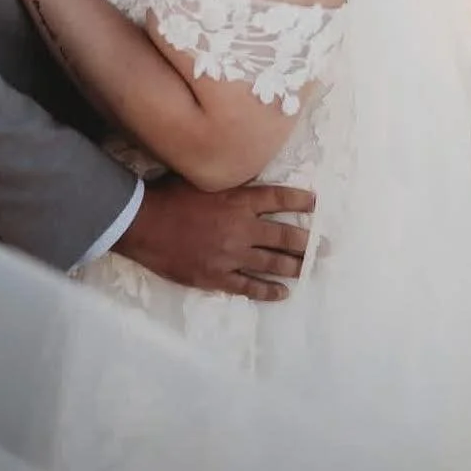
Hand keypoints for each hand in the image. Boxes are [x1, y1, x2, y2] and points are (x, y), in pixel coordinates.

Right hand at [116, 178, 314, 302]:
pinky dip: (268, 291)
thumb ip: (227, 182)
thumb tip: (247, 178)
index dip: (298, 201)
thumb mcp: (201, 178)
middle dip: (308, 242)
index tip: (315, 204)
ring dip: (294, 266)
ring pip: (272, 263)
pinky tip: (282, 293)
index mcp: (237, 199)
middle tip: (327, 248)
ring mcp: (231, 255)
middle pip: (283, 236)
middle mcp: (241, 227)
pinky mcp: (217, 276)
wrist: (143, 224)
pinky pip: (249, 287)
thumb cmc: (168, 195)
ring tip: (310, 268)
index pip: (277, 199)